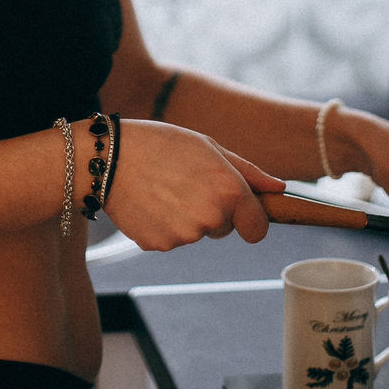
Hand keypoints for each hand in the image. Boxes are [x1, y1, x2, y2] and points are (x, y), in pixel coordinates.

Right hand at [102, 119, 284, 250]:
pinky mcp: (159, 246)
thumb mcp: (208, 146)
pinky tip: (150, 201)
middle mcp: (211, 218)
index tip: (240, 212)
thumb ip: (248, 171)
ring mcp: (184, 236)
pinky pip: (172, 239)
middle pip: (224, 228)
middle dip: (213, 210)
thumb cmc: (162, 143)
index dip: (249, 219)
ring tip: (163, 187)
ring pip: (197, 232)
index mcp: (229, 190)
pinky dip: (164, 224)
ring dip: (187, 216)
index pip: (257, 228)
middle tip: (186, 182)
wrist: (109, 157)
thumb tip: (279, 187)